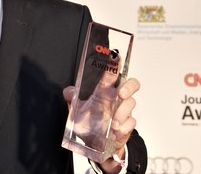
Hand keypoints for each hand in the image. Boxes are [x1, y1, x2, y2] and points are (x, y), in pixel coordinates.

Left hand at [63, 54, 139, 173]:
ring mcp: (122, 110)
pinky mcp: (127, 125)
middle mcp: (115, 98)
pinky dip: (125, 126)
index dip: (114, 63)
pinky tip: (116, 131)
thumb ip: (71, 97)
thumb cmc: (89, 121)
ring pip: (131, 104)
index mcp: (104, 90)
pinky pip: (132, 122)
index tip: (114, 56)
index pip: (112, 73)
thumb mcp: (76, 108)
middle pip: (131, 84)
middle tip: (120, 94)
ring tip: (113, 124)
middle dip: (128, 87)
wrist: (94, 144)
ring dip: (123, 113)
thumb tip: (68, 91)